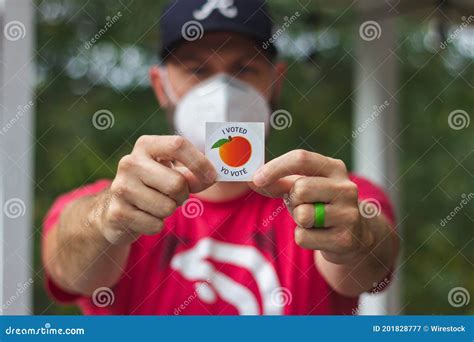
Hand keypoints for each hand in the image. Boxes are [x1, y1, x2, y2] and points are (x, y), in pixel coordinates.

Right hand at [95, 135, 216, 244]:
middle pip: (177, 183)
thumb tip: (213, 176)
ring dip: (169, 211)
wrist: (115, 209)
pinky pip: (155, 225)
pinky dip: (156, 225)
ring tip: (156, 204)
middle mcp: (130, 162)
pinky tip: (144, 216)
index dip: (200, 162)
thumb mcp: (173, 172)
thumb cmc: (154, 186)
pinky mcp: (117, 213)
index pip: (178, 145)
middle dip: (183, 195)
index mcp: (146, 146)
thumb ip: (194, 173)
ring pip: (167, 207)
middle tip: (174, 195)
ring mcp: (121, 187)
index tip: (212, 175)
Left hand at [250, 149, 373, 264]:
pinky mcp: (345, 239)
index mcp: (334, 168)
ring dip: (298, 220)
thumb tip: (250, 179)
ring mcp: (349, 214)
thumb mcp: (303, 188)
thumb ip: (278, 182)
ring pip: (302, 215)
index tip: (256, 178)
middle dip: (293, 200)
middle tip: (302, 205)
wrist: (355, 235)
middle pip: (300, 188)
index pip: (301, 158)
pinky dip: (304, 238)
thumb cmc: (321, 205)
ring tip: (313, 221)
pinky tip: (319, 236)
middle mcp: (346, 188)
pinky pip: (304, 237)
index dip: (275, 167)